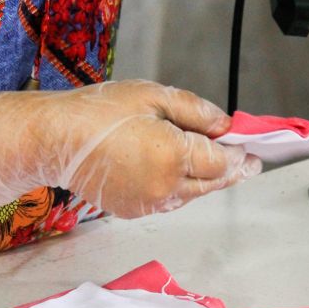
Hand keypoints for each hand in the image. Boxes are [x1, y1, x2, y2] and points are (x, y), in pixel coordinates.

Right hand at [0, 80, 261, 216]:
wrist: (55, 140)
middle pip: (212, 184)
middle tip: (245, 163)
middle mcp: (165, 187)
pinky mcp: (134, 211)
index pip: (223, 163)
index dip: (240, 157)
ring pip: (191, 195)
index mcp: (174, 156)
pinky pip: (168, 201)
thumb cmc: (98, 112)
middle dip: (229, 172)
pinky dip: (177, 189)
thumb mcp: (153, 96)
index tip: (253, 154)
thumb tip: (226, 126)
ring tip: (208, 163)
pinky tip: (172, 171)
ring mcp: (149, 203)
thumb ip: (196, 112)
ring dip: (203, 181)